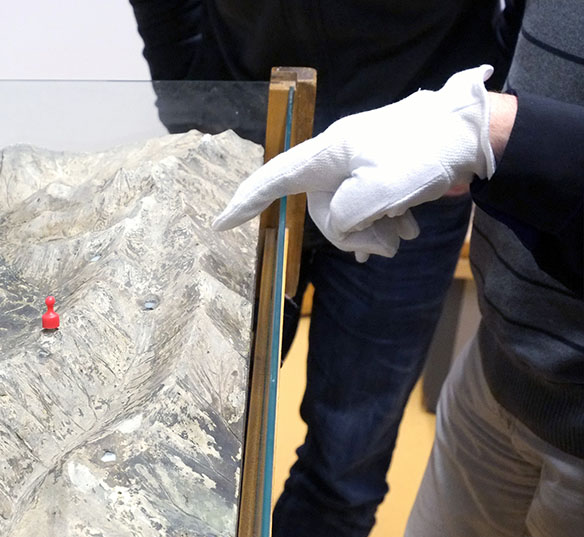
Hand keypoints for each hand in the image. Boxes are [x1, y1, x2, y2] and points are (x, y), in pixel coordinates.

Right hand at [213, 65, 496, 260]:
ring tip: (408, 231)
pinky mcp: (381, 178)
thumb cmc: (423, 156)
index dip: (246, 203)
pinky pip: (370, 211)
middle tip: (389, 243)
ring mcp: (359, 171)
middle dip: (353, 234)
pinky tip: (410, 225)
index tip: (220, 224)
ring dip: (378, 232)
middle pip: (322, 213)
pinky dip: (388, 223)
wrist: (473, 136)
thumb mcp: (379, 191)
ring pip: (350, 217)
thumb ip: (344, 217)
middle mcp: (337, 162)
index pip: (274, 180)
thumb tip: (342, 228)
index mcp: (326, 155)